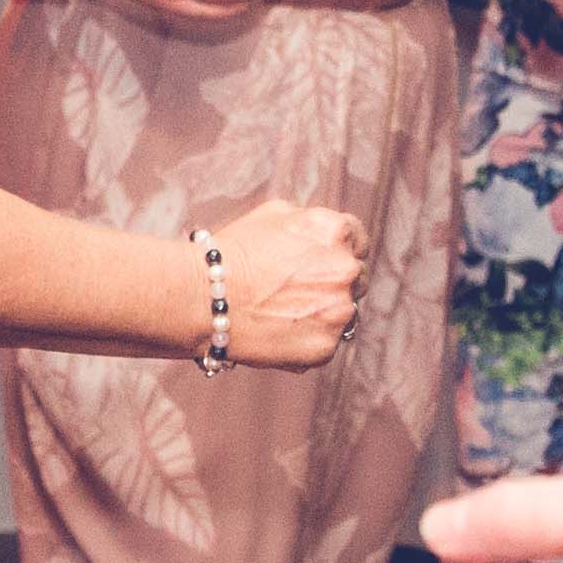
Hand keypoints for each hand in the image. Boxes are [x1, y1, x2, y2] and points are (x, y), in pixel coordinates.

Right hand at [195, 197, 359, 370]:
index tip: (322, 261)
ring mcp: (339, 312)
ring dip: (324, 313)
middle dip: (333, 282)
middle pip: (356, 278)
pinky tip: (278, 331)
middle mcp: (345, 270)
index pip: (359, 240)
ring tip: (283, 312)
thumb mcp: (273, 215)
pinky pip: (326, 343)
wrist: (202, 298)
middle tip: (298, 289)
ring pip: (344, 313)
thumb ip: (309, 221)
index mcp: (336, 231)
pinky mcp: (325, 347)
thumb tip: (324, 232)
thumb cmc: (231, 253)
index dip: (339, 250)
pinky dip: (307, 339)